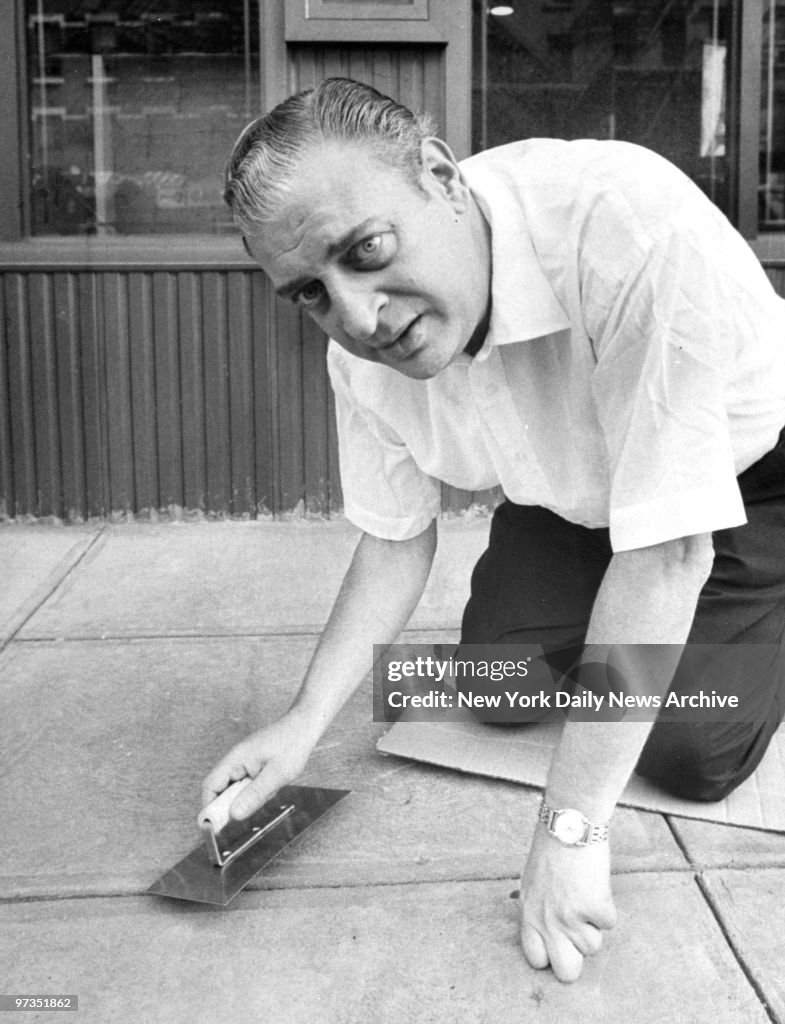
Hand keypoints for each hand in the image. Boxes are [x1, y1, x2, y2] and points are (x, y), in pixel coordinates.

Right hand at [201, 709, 320, 819]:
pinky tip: (272, 784)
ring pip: (236, 789)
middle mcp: (235, 760)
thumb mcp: (277, 774)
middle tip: (253, 807)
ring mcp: (243, 762)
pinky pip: (247, 784)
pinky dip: (257, 790)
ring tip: (271, 788)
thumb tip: (234, 814)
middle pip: (221, 789)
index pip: (210, 786)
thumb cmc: (292, 743)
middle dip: (234, 803)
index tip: (216, 826)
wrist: (304, 726)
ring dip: (249, 796)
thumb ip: (255, 795)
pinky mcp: (252, 765)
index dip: (210, 807)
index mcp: (235, 759)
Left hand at [519, 826, 616, 982]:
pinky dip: (607, 906)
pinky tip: (596, 884)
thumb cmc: (550, 847)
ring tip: (586, 896)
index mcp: (528, 913)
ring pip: (593, 947)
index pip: (535, 958)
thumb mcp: (532, 881)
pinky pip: (609, 923)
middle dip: (576, 961)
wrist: (569, 823)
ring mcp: (571, 917)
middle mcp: (547, 921)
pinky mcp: (595, 907)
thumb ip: (537, 908)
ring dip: (594, 926)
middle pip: (566, 972)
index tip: (559, 945)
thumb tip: (546, 930)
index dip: (550, 955)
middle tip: (580, 938)